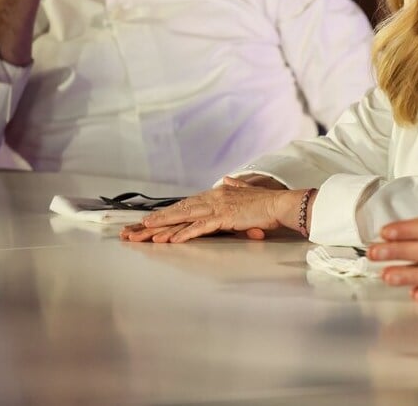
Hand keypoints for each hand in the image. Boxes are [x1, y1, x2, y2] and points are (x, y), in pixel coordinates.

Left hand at [118, 185, 301, 243]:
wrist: (281, 204)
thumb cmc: (267, 202)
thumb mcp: (248, 192)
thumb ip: (236, 186)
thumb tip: (229, 178)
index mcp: (217, 194)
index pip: (186, 204)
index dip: (167, 212)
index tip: (150, 219)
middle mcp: (214, 198)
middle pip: (180, 209)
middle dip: (157, 220)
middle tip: (137, 228)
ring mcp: (218, 207)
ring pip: (185, 217)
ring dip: (165, 226)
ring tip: (146, 233)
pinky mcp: (225, 217)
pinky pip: (201, 227)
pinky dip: (185, 233)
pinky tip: (172, 239)